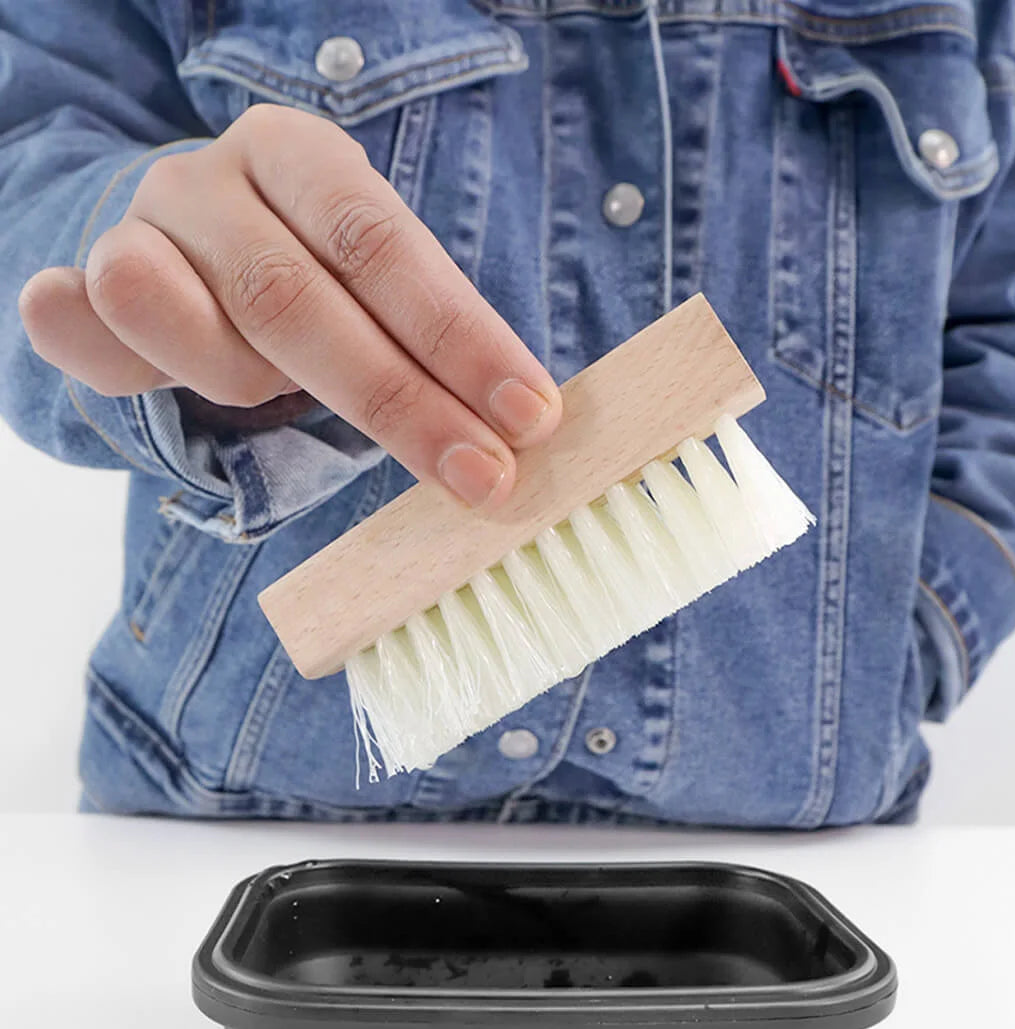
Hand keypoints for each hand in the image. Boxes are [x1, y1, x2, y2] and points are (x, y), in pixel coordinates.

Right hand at [18, 104, 560, 509]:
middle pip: (294, 296)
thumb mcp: (370, 283)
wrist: (191, 244)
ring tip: (277, 401)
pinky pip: (73, 322)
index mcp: (296, 154)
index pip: (380, 244)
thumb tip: (524, 425)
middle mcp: (207, 182)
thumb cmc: (309, 279)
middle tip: (481, 476)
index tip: (529, 416)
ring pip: (186, 322)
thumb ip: (424, 334)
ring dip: (248, 386)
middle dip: (399, 401)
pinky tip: (116, 353)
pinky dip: (89, 339)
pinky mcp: (85, 293)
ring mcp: (136, 234)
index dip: (458, 336)